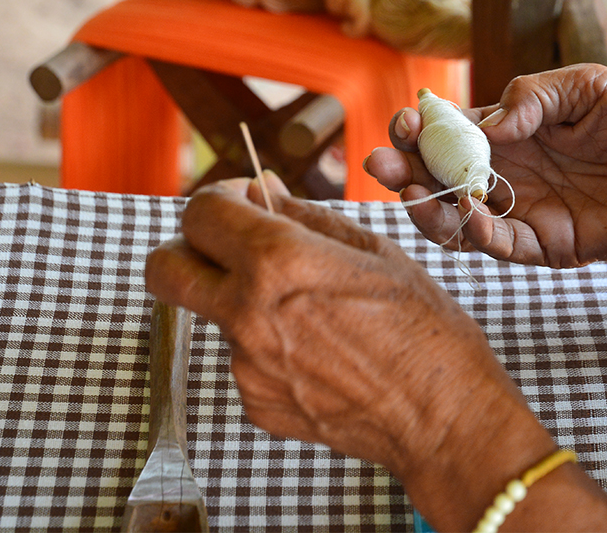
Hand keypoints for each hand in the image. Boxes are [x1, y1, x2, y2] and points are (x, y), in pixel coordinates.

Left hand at [145, 175, 556, 529]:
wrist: (443, 418)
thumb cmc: (422, 329)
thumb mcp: (371, 250)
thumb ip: (302, 216)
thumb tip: (261, 189)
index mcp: (276, 262)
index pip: (199, 212)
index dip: (217, 198)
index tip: (240, 202)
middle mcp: (246, 313)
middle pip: (163, 268)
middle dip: (183, 248)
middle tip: (224, 246)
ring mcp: (245, 364)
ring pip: (212, 312)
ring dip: (240, 298)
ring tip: (310, 312)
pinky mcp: (253, 402)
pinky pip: (242, 356)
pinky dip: (265, 344)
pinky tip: (317, 350)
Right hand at [365, 64, 606, 267]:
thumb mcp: (587, 86)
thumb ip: (533, 97)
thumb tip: (484, 126)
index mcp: (507, 132)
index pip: (446, 133)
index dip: (418, 130)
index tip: (402, 124)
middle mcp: (505, 173)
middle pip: (438, 177)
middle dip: (403, 172)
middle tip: (379, 166)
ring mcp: (522, 211)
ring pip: (457, 217)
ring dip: (428, 208)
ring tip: (411, 195)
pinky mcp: (547, 245)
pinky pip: (502, 246)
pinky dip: (479, 235)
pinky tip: (469, 218)